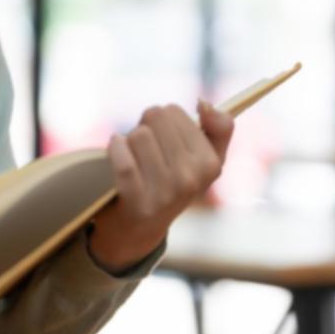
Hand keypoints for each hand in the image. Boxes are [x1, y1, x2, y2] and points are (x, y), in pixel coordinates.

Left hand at [90, 101, 234, 272]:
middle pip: (156, 117)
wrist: (140, 229)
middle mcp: (191, 179)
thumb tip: (204, 104)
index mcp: (211, 164)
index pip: (175, 111)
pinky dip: (115, 148)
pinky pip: (123, 159)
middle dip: (146, 126)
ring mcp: (165, 193)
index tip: (165, 137)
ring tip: (134, 157)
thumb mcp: (206, 159)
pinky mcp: (137, 202)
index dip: (164, 120)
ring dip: (129, 140)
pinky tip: (116, 150)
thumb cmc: (173, 184)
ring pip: (139, 135)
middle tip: (147, 148)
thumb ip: (219, 127)